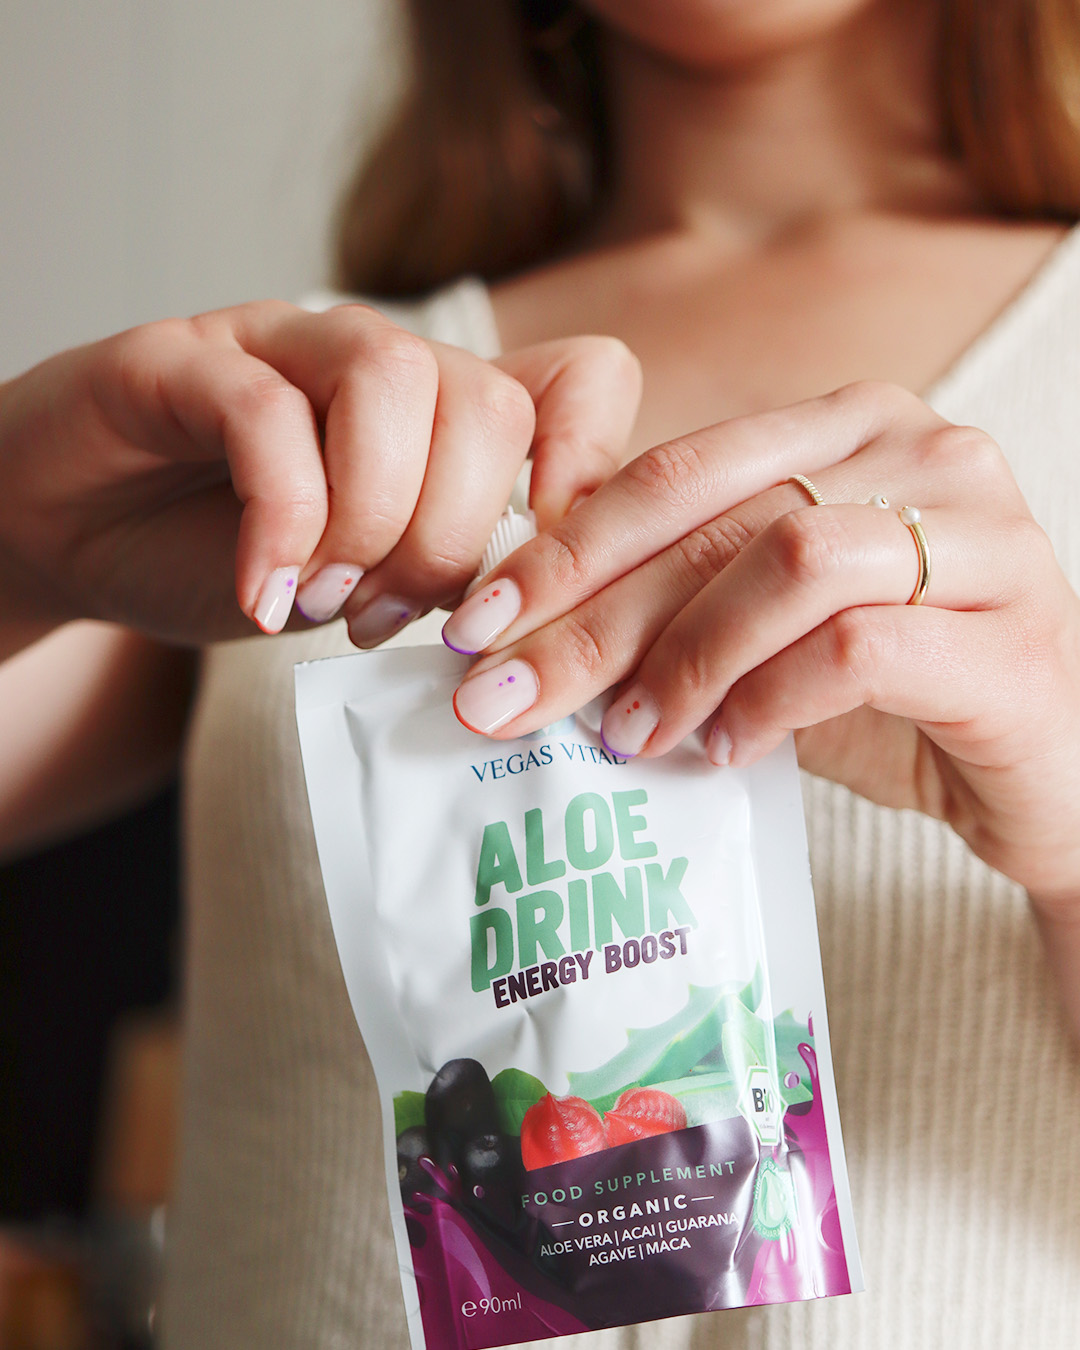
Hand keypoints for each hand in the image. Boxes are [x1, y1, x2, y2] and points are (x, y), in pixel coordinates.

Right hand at [0, 302, 639, 646]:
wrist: (70, 537)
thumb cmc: (223, 559)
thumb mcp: (361, 584)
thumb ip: (442, 578)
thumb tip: (526, 625)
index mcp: (440, 412)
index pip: (580, 379)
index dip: (593, 461)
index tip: (543, 565)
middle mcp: (377, 362)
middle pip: (487, 405)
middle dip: (451, 541)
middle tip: (381, 619)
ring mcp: (282, 343)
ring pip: (393, 382)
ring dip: (372, 522)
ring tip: (322, 603)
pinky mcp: (187, 358)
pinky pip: (269, 415)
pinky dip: (282, 522)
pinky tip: (263, 591)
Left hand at [443, 381, 1079, 914]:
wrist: (1046, 770)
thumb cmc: (895, 691)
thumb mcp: (769, 626)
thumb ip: (678, 593)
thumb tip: (522, 622)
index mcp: (847, 427)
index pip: (677, 470)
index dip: (563, 544)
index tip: (474, 622)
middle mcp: (920, 452)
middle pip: (716, 513)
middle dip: (589, 609)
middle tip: (502, 692)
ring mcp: (981, 534)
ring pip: (788, 560)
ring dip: (682, 656)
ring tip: (625, 735)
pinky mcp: (1012, 633)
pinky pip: (857, 646)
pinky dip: (768, 702)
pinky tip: (724, 752)